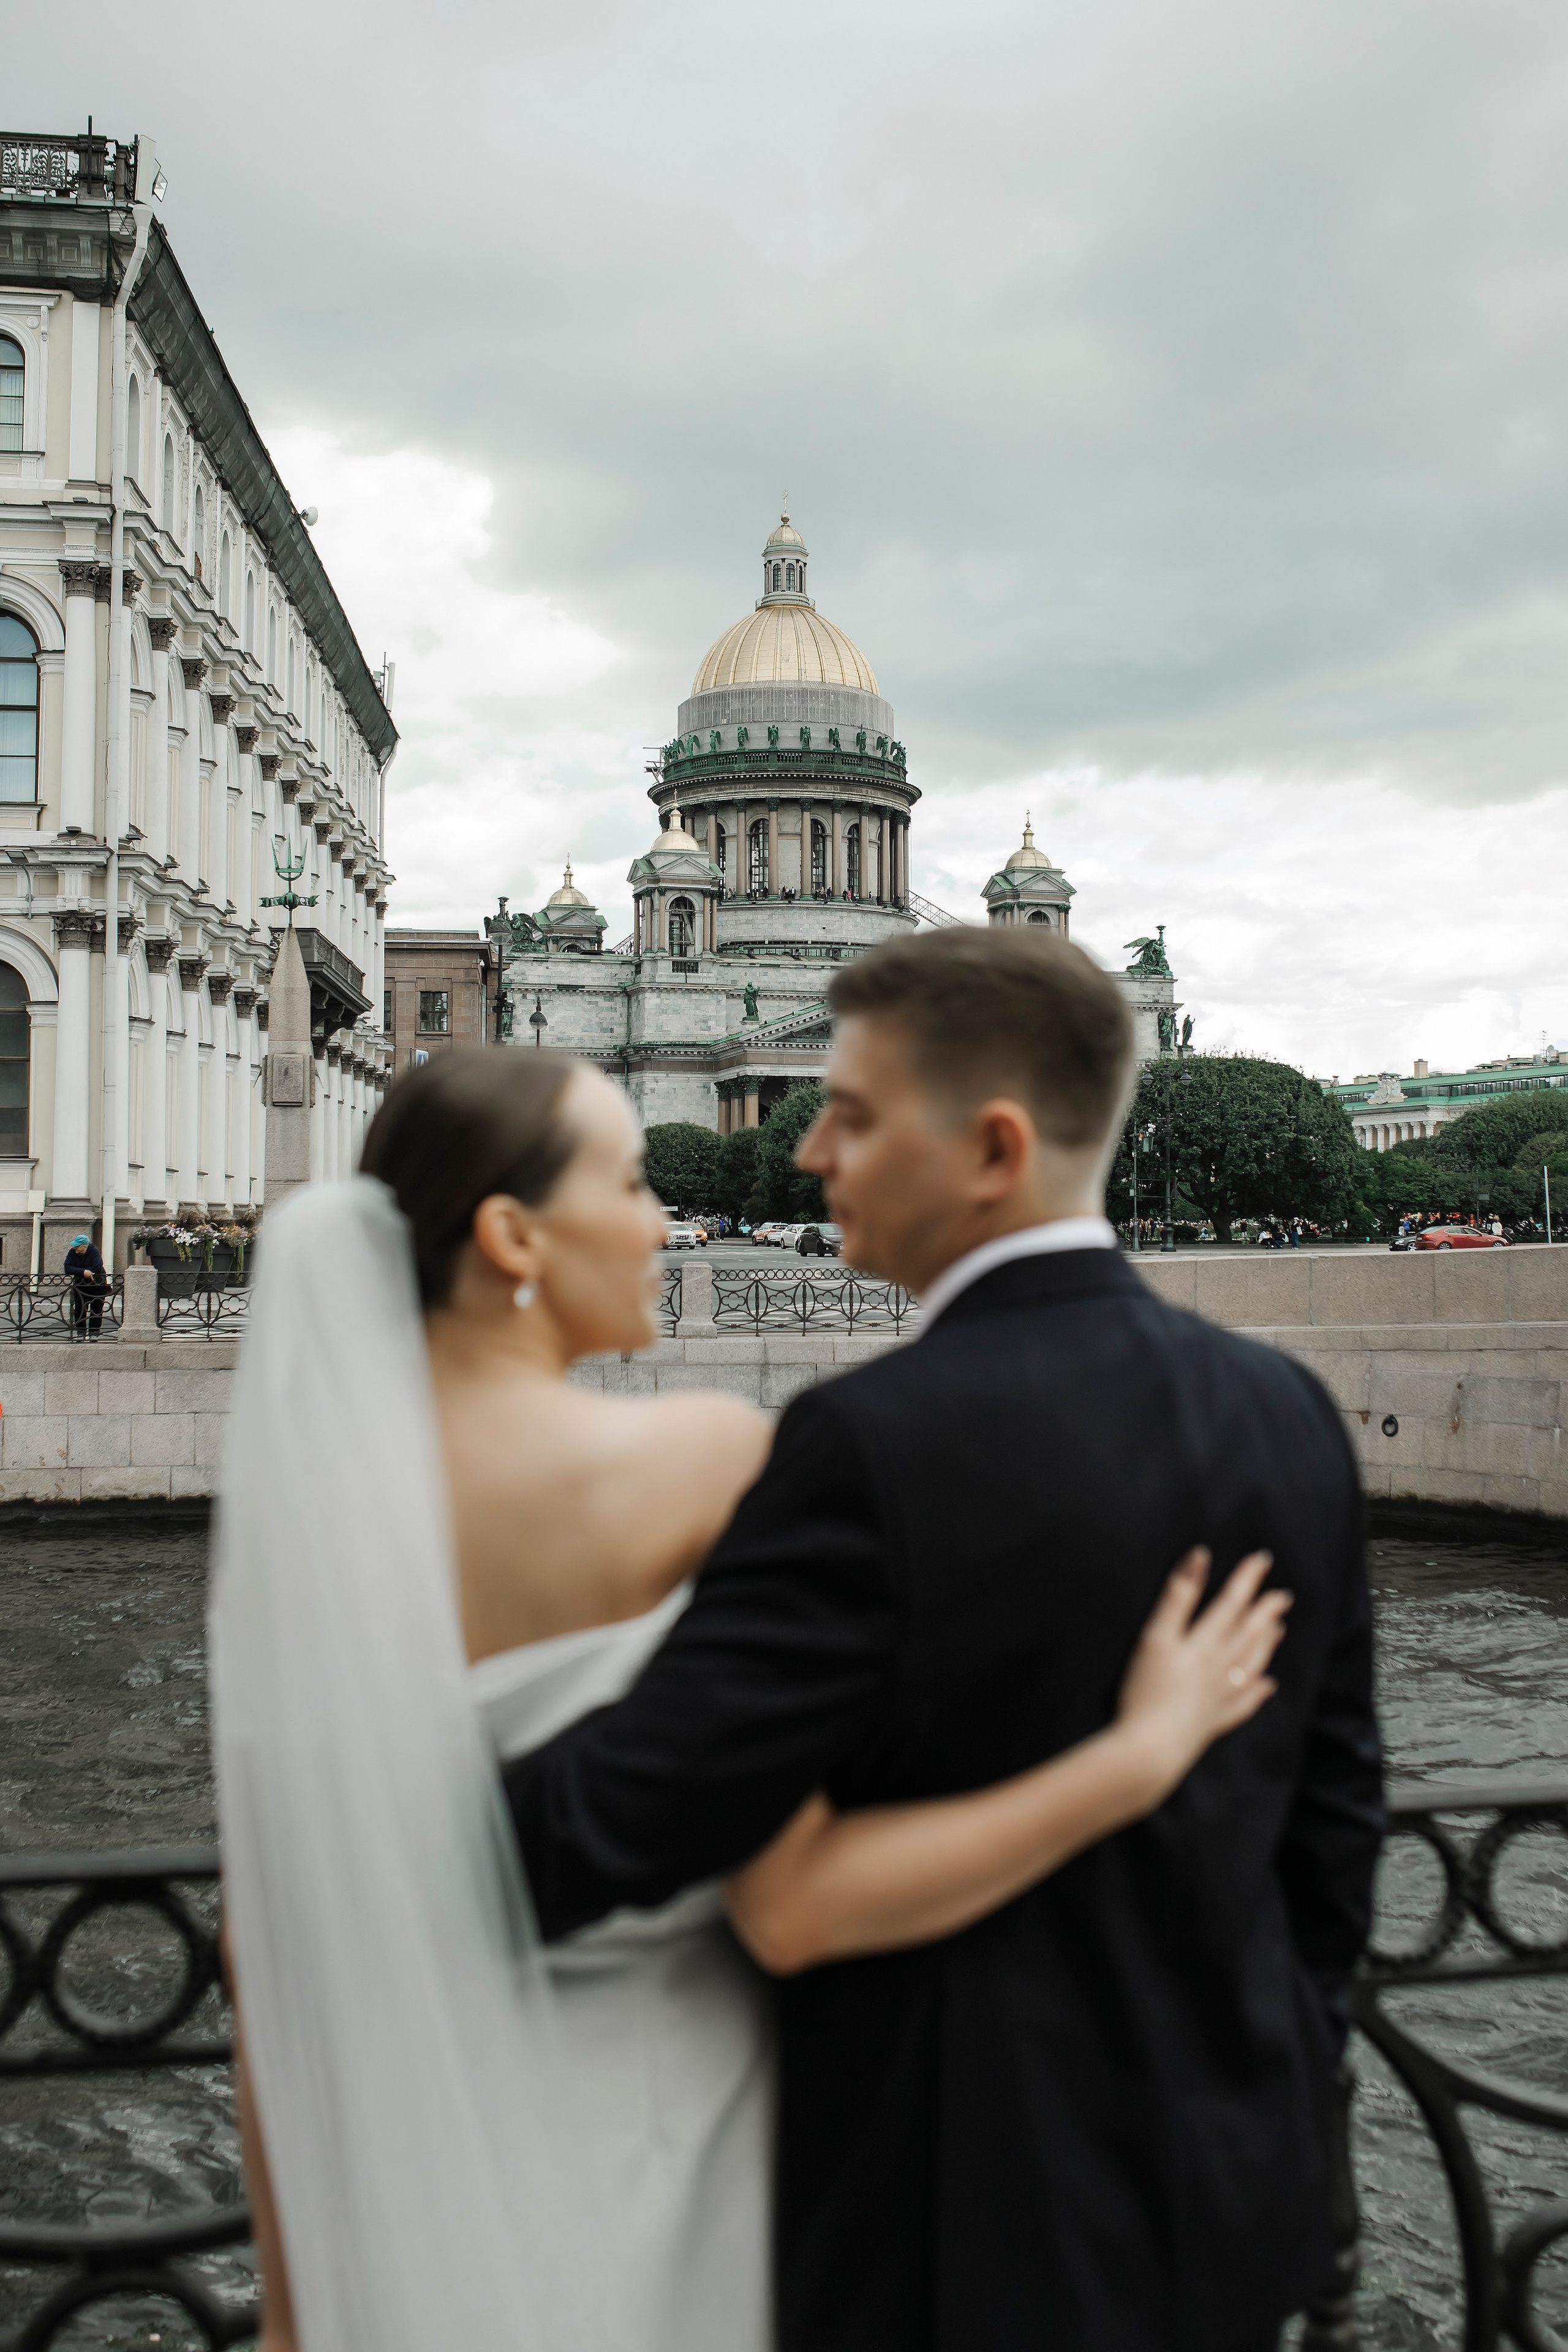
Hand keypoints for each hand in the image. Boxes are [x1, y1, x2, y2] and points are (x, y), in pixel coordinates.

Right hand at [1114, 1547, 1288, 1805]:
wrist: (1152, 1747)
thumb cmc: (1148, 1691)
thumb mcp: (1155, 1636)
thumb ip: (1177, 1596)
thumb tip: (1198, 1557)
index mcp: (1205, 1643)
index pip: (1232, 1603)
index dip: (1247, 1579)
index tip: (1263, 1560)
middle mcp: (1220, 1668)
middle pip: (1249, 1633)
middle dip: (1265, 1611)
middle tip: (1283, 1597)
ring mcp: (1221, 1697)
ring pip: (1252, 1665)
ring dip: (1266, 1644)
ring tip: (1278, 1630)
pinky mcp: (1214, 1721)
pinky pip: (1244, 1703)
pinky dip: (1258, 1692)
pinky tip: (1267, 1686)